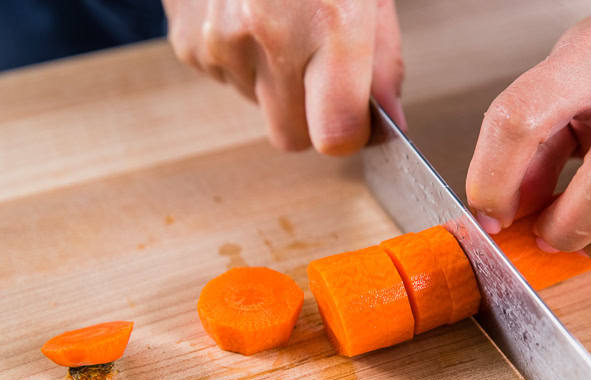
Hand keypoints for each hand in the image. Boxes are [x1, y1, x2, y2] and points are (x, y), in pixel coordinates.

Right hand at [163, 0, 404, 154]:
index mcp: (327, 22)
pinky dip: (243, 61)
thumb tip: (386, 123)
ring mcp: (217, 40)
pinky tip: (250, 14)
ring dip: (275, 82)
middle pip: (291, 136)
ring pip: (258, 107)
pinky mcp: (187, 42)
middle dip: (311, 118)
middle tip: (321, 72)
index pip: (334, 133)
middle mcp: (266, 35)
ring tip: (282, 20)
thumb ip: (382, 62)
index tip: (357, 123)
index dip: (348, 135)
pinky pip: (226, 81)